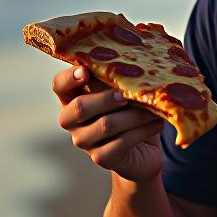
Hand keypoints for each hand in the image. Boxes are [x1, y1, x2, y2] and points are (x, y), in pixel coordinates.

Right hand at [53, 65, 164, 183]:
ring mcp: (84, 141)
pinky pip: (121, 142)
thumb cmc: (130, 111)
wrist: (142, 150)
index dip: (68, 78)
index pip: (59, 85)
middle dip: (105, 98)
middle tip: (127, 95)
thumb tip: (135, 59)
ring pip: (106, 125)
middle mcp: (72, 120)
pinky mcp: (101, 158)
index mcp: (72, 97)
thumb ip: (119, 77)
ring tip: (154, 109)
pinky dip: (142, 130)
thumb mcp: (123, 91)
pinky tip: (157, 124)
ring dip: (134, 115)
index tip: (85, 71)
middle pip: (79, 107)